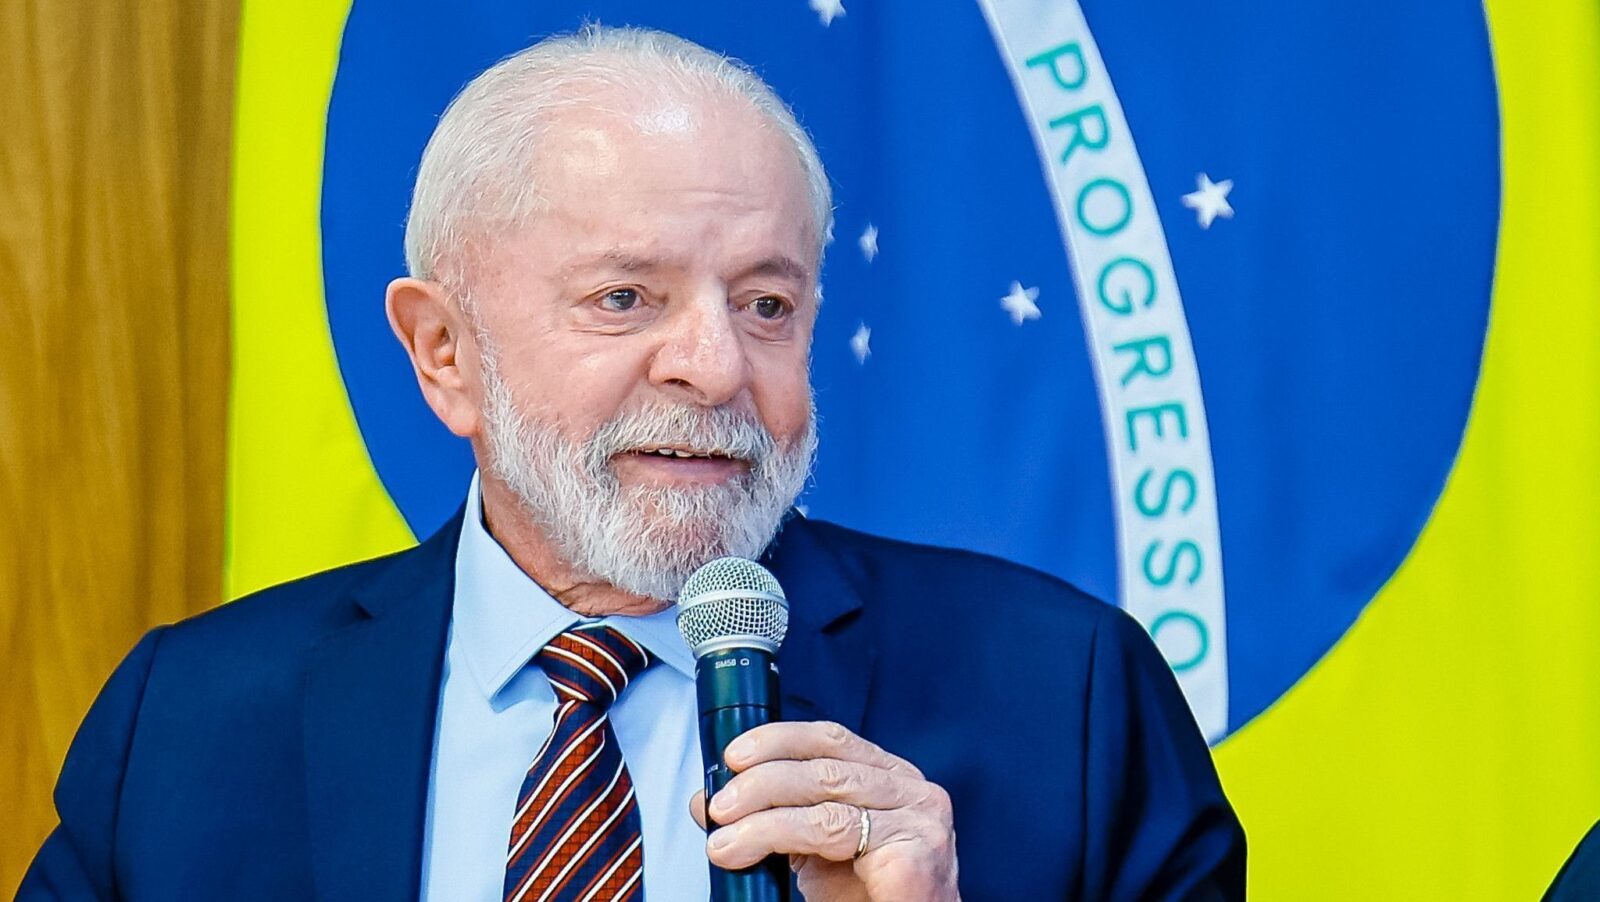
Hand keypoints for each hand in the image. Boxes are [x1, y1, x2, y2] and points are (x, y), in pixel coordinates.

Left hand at [688, 721, 959, 901]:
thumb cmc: (867, 898)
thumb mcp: (811, 851)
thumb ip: (771, 818)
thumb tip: (708, 801)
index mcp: (891, 779)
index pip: (831, 740)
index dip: (778, 740)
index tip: (734, 756)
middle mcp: (913, 791)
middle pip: (824, 767)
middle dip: (760, 783)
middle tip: (719, 808)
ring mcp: (920, 820)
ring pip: (825, 799)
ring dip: (761, 817)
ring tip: (724, 839)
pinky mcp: (916, 853)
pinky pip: (834, 831)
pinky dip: (781, 835)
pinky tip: (752, 850)